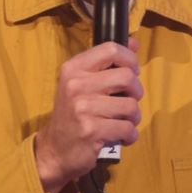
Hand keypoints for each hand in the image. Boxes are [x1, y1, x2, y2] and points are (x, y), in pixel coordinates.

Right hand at [34, 38, 142, 192]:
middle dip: (136, 91)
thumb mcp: (81, 83)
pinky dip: (129, 135)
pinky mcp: (92, 131)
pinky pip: (127, 128)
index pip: (111, 49)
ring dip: (133, 117)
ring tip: (123, 121)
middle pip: (127, 77)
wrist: (54, 150)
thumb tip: (133, 42)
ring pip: (131, 105)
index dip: (129, 59)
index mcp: (73, 68)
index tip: (131, 71)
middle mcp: (76, 85)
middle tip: (128, 100)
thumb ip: (106, 63)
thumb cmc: (72, 114)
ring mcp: (83, 108)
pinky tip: (120, 136)